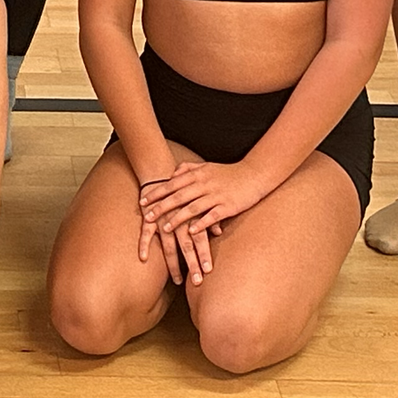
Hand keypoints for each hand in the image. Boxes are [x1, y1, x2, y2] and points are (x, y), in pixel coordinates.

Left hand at [142, 160, 258, 285]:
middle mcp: (204, 184)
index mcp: (197, 174)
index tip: (142, 202)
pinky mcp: (228, 206)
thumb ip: (188, 168)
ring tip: (164, 228)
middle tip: (147, 217)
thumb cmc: (228, 172)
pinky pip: (212, 215)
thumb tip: (172, 173)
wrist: (254, 175)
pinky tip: (191, 232)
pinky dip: (201, 223)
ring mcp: (216, 195)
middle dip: (161, 207)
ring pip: (192, 207)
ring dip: (177, 218)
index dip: (156, 193)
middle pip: (178, 196)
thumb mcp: (206, 166)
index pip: (172, 184)